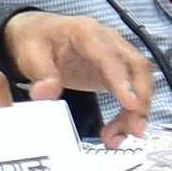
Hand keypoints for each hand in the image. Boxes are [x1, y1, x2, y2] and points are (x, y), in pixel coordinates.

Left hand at [7, 12, 157, 141]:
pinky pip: (132, 91)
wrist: (38, 33)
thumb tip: (45, 94)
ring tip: (117, 138)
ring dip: (135, 112)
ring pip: (140, 82)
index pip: (110, 56)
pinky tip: (117, 132)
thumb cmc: (37, 39)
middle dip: (141, 100)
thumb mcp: (30, 53)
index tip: (130, 104)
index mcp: (86, 32)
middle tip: (134, 129)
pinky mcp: (116, 72)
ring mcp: (116, 56)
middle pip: (137, 67)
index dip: (122, 80)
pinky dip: (128, 114)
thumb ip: (41, 74)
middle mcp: (108, 41)